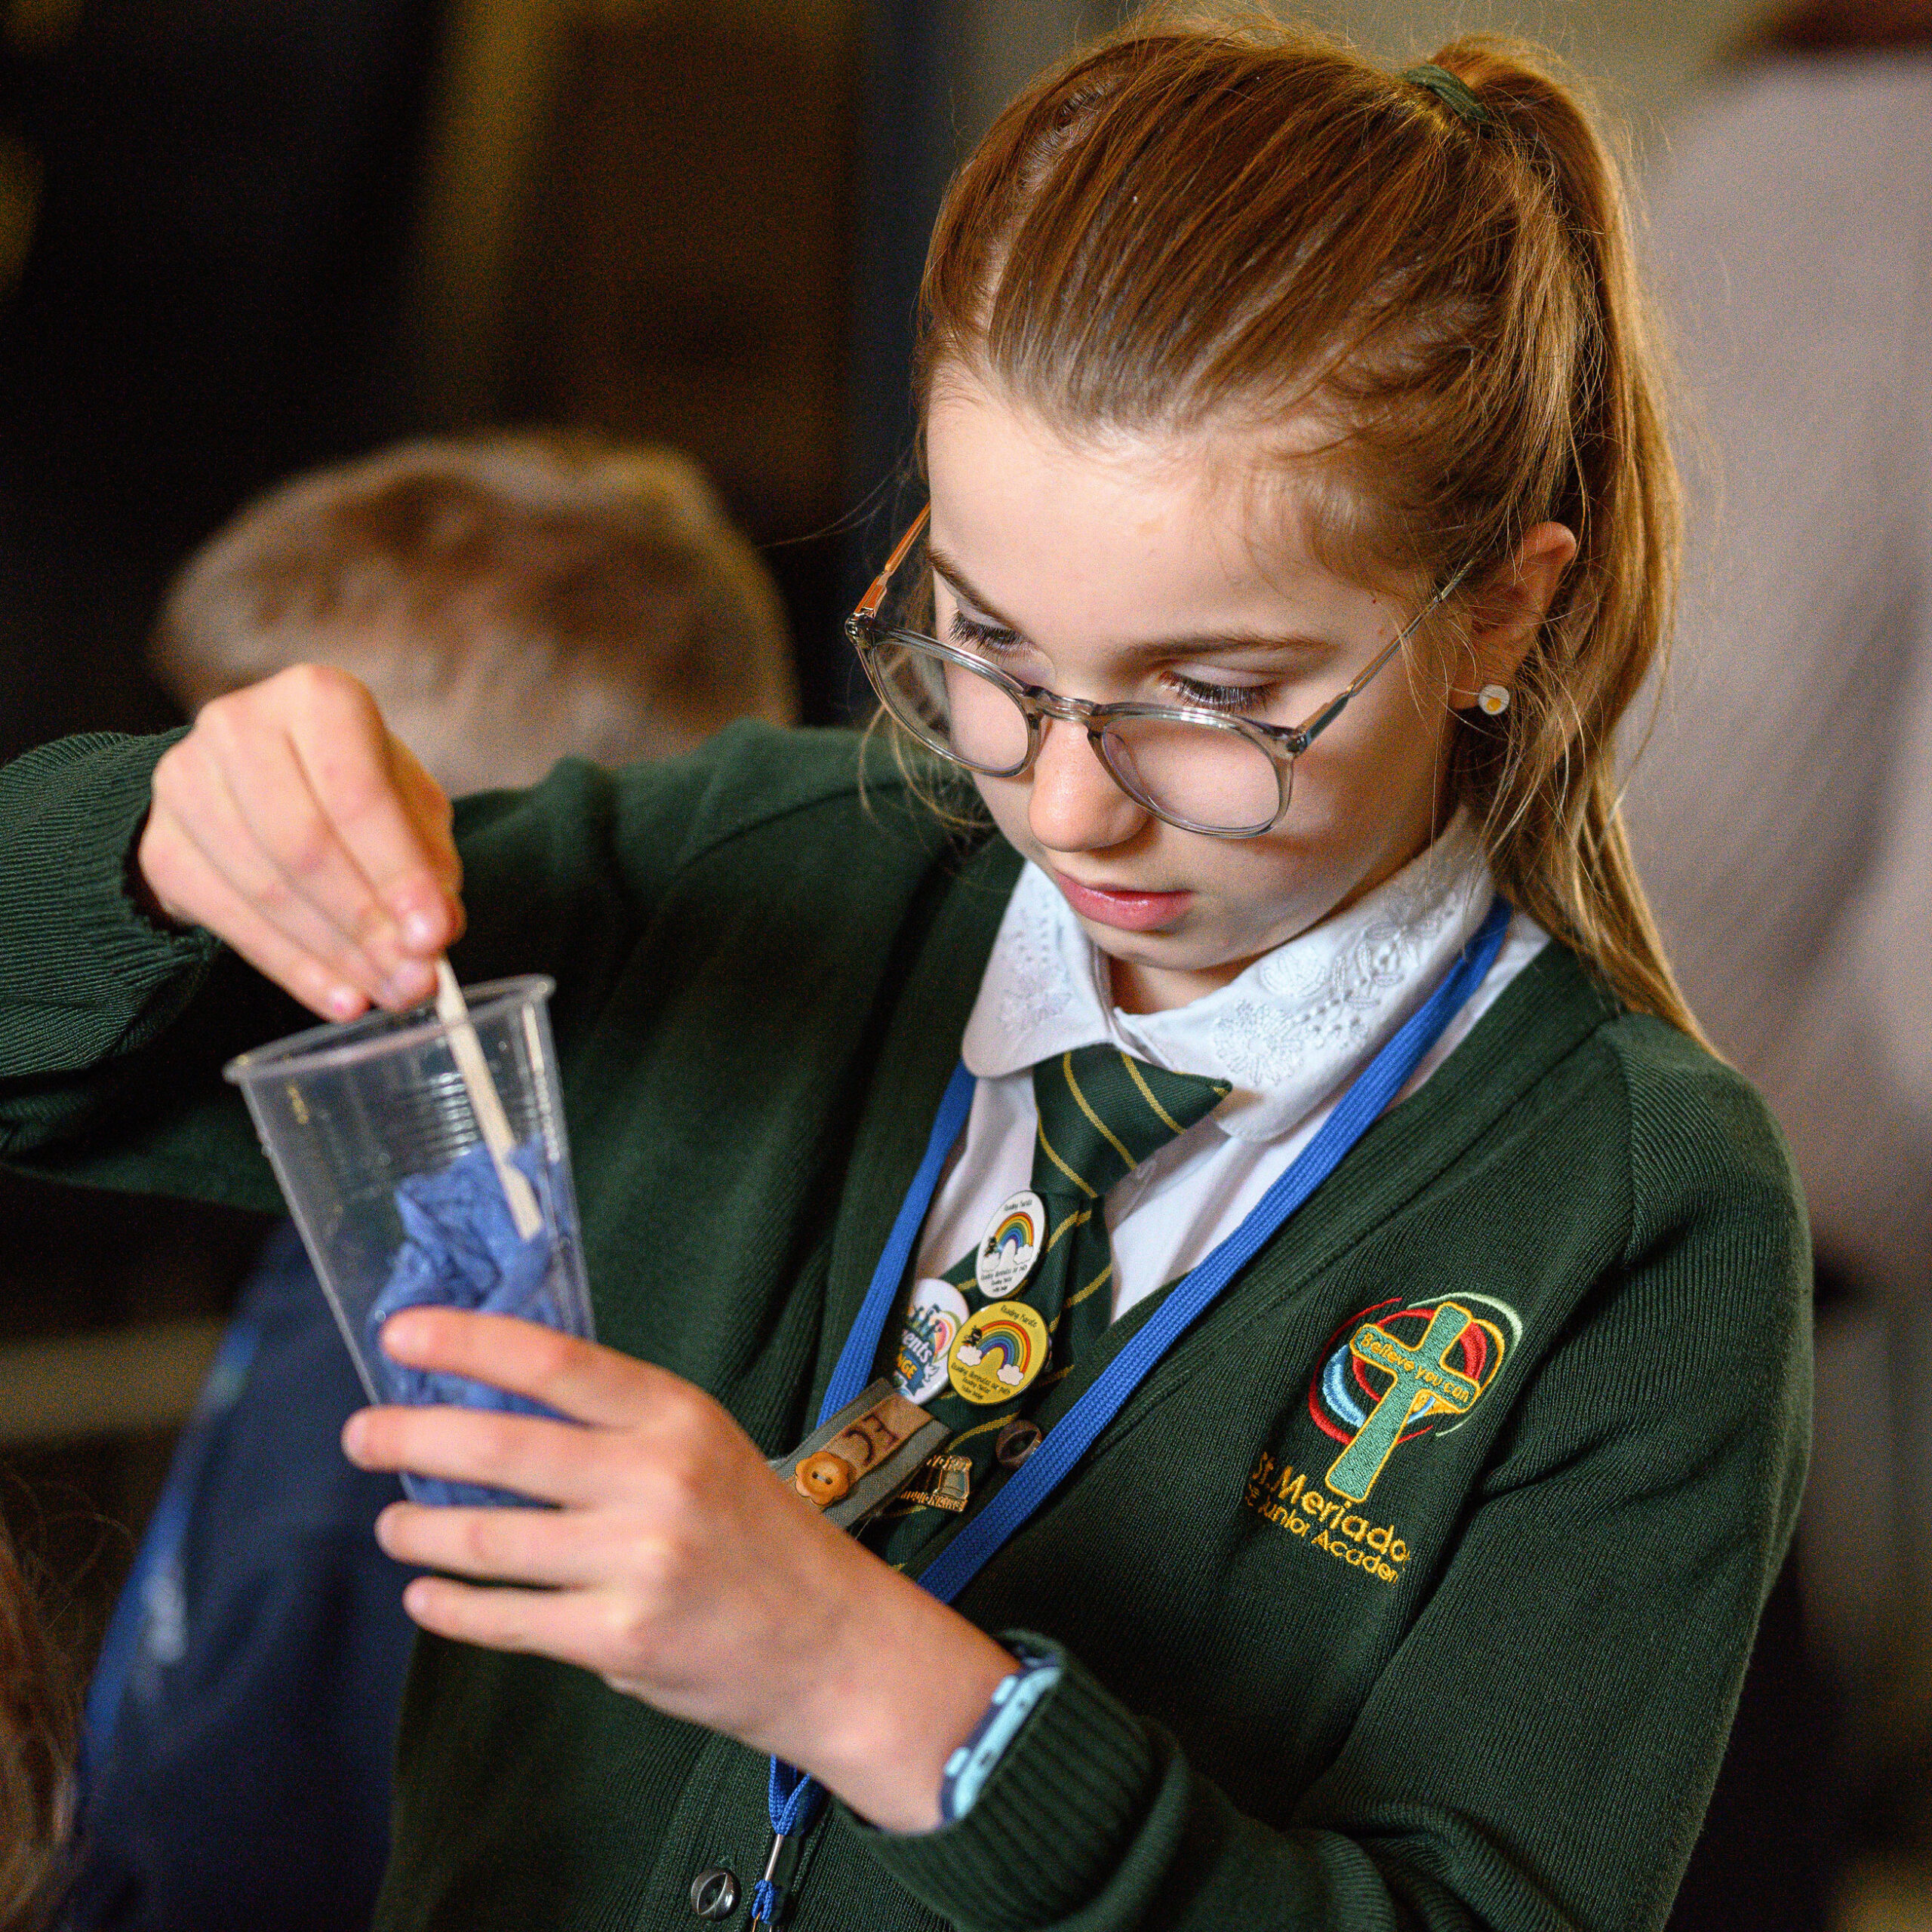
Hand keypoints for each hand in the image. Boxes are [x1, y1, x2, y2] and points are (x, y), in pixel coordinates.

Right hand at [138, 664, 463, 1018]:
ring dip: (337, 956)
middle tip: (417, 980)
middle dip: (368, 925)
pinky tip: (340, 996)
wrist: (252, 784)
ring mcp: (186, 783)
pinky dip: (293, 969)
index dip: (397, 873)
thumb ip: (428, 860)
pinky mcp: (160, 844)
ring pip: (266, 889)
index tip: (435, 935)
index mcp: (316, 698)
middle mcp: (239, 725)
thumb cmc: (348, 787)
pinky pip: (229, 921)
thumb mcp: (406, 804)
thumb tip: (439, 929)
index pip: (357, 795)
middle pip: (305, 846)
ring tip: (391, 994)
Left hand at [341, 1309, 1014, 1830]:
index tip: (399, 1334)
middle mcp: (657, 1480)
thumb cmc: (753, 1533)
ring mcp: (637, 1563)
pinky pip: (506, 1619)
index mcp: (676, 1415)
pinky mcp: (620, 1640)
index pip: (555, 1362)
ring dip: (421, 1529)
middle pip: (501, 1448)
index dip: (467, 1342)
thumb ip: (610, 1427)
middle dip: (411, 1438)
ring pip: (489, 1540)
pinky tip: (427, 1594)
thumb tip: (487, 1402)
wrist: (829, 1642)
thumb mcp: (700, 1447)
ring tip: (394, 1524)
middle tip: (363, 1436)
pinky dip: (451, 1606)